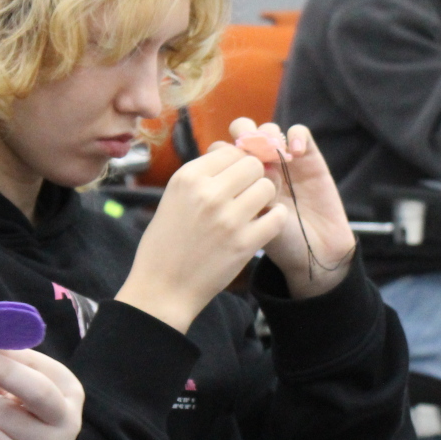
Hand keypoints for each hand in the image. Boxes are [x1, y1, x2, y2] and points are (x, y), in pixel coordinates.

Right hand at [116, 142, 284, 332]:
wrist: (162, 288)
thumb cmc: (166, 243)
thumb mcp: (173, 197)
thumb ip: (202, 176)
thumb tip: (234, 153)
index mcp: (188, 177)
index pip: (231, 151)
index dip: (239, 163)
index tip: (238, 176)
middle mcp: (208, 193)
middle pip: (253, 165)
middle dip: (254, 177)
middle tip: (248, 193)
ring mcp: (228, 218)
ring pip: (268, 187)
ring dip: (265, 197)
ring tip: (254, 210)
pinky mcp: (245, 243)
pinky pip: (278, 216)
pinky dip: (275, 218)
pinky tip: (265, 223)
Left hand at [224, 118, 355, 299]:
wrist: (315, 254)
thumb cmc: (278, 245)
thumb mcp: (250, 226)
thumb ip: (238, 201)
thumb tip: (226, 178)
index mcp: (237, 181)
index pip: (220, 152)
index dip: (224, 154)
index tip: (232, 169)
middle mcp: (258, 166)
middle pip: (242, 131)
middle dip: (244, 136)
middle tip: (252, 153)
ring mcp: (283, 160)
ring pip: (267, 129)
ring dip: (269, 137)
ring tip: (276, 156)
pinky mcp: (309, 158)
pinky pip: (298, 132)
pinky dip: (295, 136)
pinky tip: (296, 153)